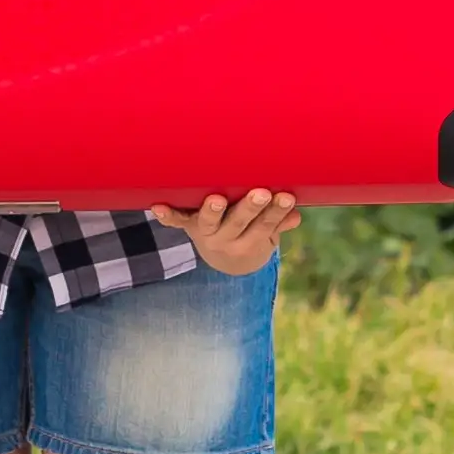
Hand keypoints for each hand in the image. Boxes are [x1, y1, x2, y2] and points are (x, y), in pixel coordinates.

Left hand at [153, 188, 300, 275]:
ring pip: (208, 222)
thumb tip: (296, 215)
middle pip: (238, 223)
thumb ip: (278, 224)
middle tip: (261, 193)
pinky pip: (176, 222)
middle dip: (249, 208)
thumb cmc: (252, 235)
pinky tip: (157, 206)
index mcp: (248, 242)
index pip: (265, 226)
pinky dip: (166, 215)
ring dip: (212, 211)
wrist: (226, 260)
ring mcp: (204, 233)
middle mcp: (225, 240)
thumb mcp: (267, 236)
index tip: (287, 197)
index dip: (276, 213)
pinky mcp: (187, 225)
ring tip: (217, 199)